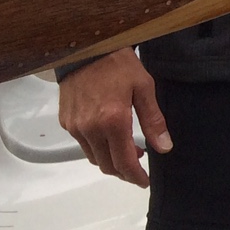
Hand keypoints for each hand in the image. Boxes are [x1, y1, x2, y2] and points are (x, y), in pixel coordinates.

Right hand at [58, 49, 168, 187]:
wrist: (86, 48)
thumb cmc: (117, 64)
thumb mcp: (144, 87)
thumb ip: (153, 120)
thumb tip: (164, 146)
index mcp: (113, 121)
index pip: (124, 162)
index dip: (135, 176)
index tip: (143, 181)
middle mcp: (90, 128)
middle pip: (107, 165)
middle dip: (123, 171)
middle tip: (138, 167)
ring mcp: (75, 126)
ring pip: (93, 157)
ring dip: (110, 160)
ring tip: (127, 148)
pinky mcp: (66, 122)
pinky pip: (82, 144)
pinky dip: (97, 147)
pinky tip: (109, 135)